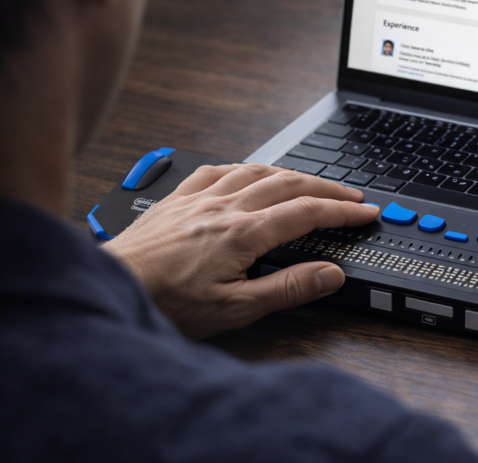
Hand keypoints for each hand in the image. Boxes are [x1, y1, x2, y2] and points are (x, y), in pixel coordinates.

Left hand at [103, 163, 378, 337]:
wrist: (110, 287)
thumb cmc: (166, 302)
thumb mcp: (235, 309)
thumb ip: (287, 289)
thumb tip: (330, 275)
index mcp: (243, 233)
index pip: (307, 213)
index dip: (343, 211)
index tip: (367, 212)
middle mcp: (225, 206)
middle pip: (290, 183)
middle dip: (327, 188)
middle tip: (352, 196)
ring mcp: (200, 197)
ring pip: (258, 170)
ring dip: (292, 173)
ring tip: (312, 182)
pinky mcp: (178, 198)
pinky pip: (219, 168)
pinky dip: (246, 167)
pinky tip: (250, 172)